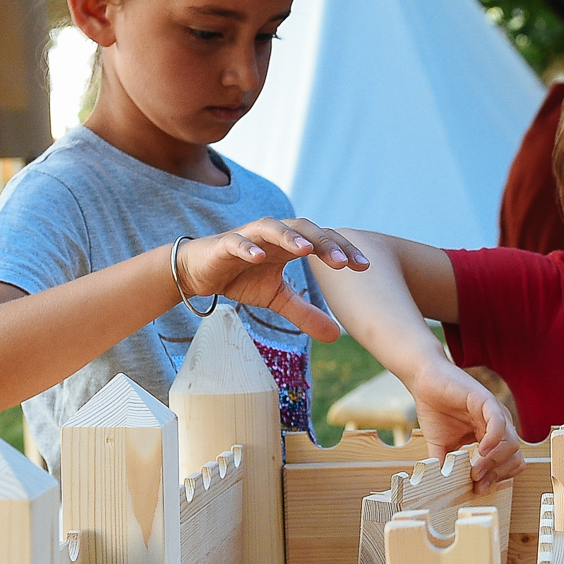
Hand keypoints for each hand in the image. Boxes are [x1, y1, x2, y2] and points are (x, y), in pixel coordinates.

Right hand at [174, 218, 367, 341]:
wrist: (199, 273)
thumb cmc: (242, 278)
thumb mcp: (278, 299)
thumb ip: (306, 313)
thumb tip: (337, 336)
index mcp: (290, 245)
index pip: (323, 241)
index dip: (344, 251)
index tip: (364, 268)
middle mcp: (274, 235)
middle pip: (305, 230)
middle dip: (325, 244)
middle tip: (344, 264)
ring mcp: (249, 237)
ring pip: (273, 228)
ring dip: (290, 237)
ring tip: (307, 250)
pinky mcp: (224, 245)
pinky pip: (237, 243)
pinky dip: (247, 248)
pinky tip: (259, 258)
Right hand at [408, 358, 523, 493]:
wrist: (424, 382)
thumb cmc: (435, 411)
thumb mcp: (441, 447)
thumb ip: (447, 467)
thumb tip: (443, 491)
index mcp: (492, 437)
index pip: (509, 463)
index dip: (497, 478)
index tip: (478, 488)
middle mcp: (499, 426)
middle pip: (515, 457)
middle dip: (497, 474)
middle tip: (477, 481)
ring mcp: (495, 413)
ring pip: (512, 444)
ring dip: (494, 462)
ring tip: (475, 469)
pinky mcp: (486, 400)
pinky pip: (499, 423)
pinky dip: (493, 440)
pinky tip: (479, 450)